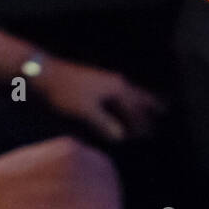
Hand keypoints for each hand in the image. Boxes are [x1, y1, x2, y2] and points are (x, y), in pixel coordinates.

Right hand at [0, 136, 124, 208]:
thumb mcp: (28, 165)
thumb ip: (52, 169)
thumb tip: (70, 185)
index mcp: (63, 147)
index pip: (102, 164)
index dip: (110, 185)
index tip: (110, 203)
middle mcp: (69, 157)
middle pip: (107, 180)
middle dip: (113, 201)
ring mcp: (65, 176)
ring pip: (103, 195)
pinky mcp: (60, 198)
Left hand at [33, 58, 162, 141]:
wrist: (44, 72)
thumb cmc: (65, 91)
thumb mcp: (85, 110)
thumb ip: (104, 124)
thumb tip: (120, 136)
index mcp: (116, 88)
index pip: (134, 108)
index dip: (142, 122)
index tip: (150, 134)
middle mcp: (114, 82)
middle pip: (137, 94)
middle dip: (149, 104)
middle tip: (164, 110)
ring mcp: (104, 80)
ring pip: (128, 91)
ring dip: (139, 99)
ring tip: (150, 103)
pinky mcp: (94, 82)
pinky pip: (117, 91)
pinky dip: (124, 98)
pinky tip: (121, 101)